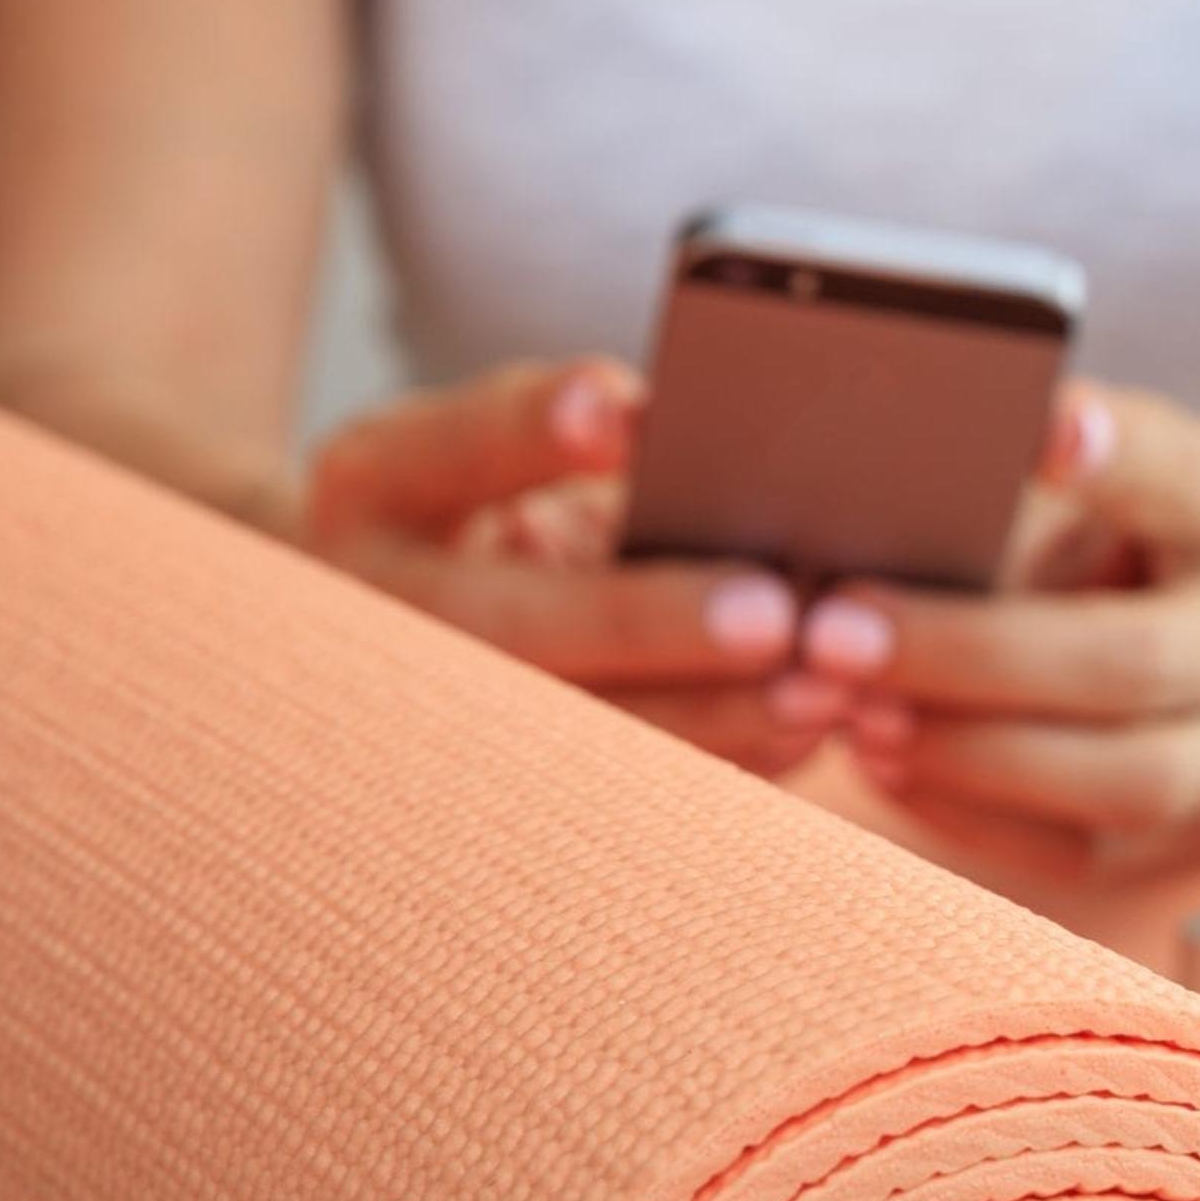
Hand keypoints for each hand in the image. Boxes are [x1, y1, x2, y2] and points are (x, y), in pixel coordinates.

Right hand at [298, 361, 842, 772]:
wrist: (419, 611)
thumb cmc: (498, 500)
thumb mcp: (508, 449)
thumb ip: (588, 440)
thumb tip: (700, 443)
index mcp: (379, 486)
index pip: (448, 447)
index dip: (530, 429)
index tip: (624, 413)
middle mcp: (386, 607)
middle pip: (509, 626)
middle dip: (642, 620)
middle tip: (769, 613)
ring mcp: (432, 711)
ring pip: (569, 730)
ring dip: (707, 716)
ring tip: (820, 692)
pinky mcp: (503, 783)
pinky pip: (621, 787)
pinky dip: (724, 760)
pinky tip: (806, 734)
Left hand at [799, 385, 1199, 877]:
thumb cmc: (1194, 537)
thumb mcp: (1163, 475)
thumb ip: (1050, 488)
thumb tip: (883, 503)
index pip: (1194, 476)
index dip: (1122, 455)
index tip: (1043, 425)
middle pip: (1132, 660)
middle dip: (972, 653)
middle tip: (837, 631)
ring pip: (1121, 780)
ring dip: (970, 753)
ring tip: (856, 715)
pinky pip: (1086, 850)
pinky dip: (972, 812)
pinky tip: (889, 764)